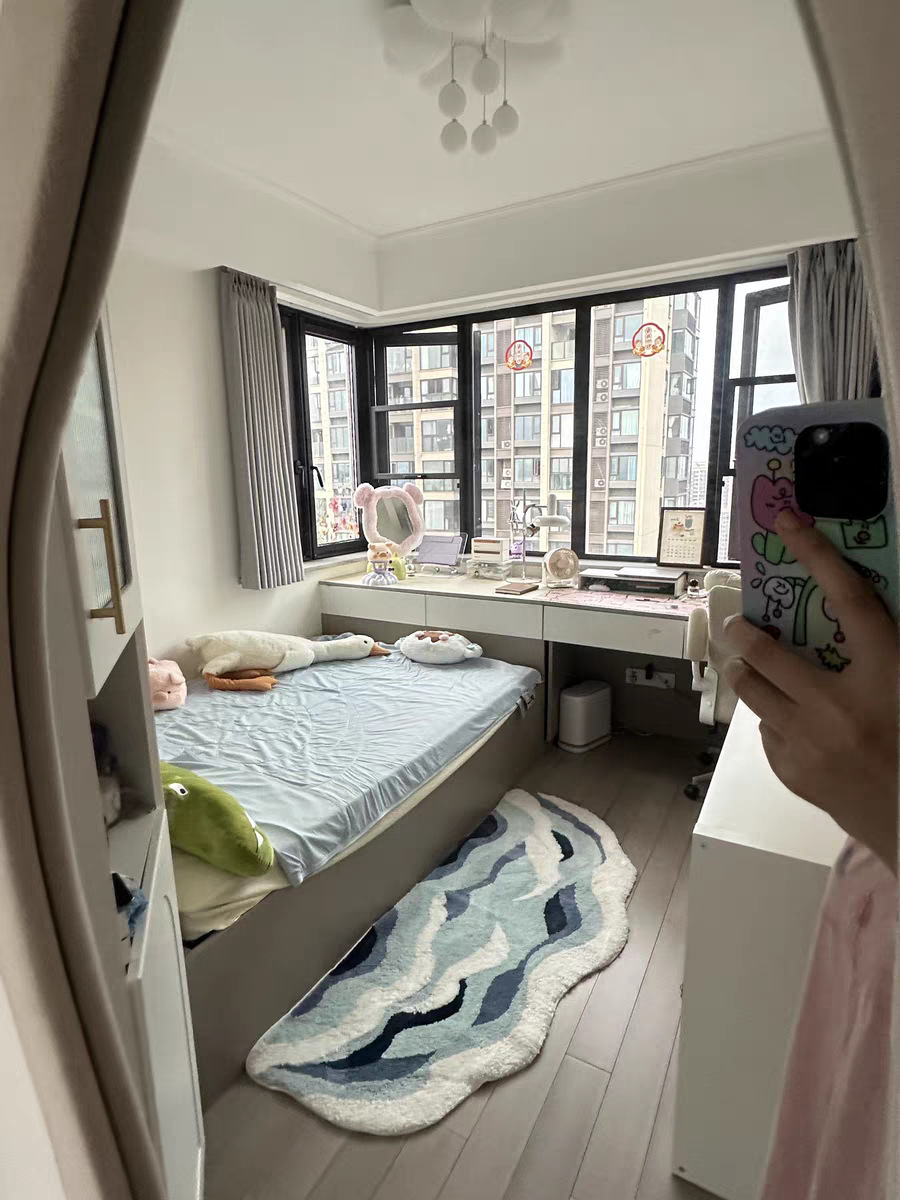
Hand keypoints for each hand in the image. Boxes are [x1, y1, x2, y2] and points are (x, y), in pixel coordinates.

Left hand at [723, 509, 897, 870]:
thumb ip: (879, 649)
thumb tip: (847, 615)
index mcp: (886, 673)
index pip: (849, 597)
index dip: (817, 553)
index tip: (788, 523)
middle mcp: (840, 704)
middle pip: (767, 652)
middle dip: (745, 633)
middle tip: (740, 624)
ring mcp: (809, 741)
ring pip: (751, 692)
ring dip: (747, 674)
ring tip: (748, 666)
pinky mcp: (792, 771)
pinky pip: (766, 732)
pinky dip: (774, 721)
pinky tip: (792, 724)